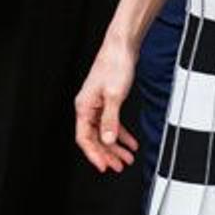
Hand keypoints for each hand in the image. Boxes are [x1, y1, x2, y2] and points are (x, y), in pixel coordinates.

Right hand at [75, 36, 139, 173]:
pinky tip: (130, 142)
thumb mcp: (114, 96)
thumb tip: (107, 139)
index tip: (104, 167)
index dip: (94, 155)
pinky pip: (111, 123)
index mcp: (84, 106)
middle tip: (119, 166)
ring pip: (104, 132)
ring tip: (127, 158)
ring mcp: (97, 105)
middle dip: (107, 154)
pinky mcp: (107, 101)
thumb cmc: (115, 65)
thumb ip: (110, 120)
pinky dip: (121, 134)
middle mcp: (88, 107)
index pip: (84, 138)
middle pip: (94, 138)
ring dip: (115, 146)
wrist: (122, 47)